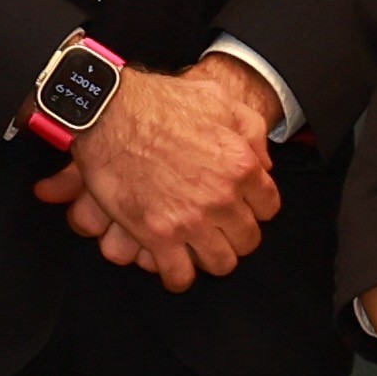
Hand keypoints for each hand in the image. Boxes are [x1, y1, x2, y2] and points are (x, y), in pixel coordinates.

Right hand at [35, 53, 282, 281]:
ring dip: (210, 257)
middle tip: (218, 227)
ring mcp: (190, 221)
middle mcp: (221, 198)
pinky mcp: (156, 236)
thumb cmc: (159, 101)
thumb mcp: (219, 99)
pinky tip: (172, 263)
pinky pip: (179, 276)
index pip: (268, 207)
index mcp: (240, 165)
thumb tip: (263, 163)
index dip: (254, 207)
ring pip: (220, 264)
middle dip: (235, 235)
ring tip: (197, 247)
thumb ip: (250, 130)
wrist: (108, 111)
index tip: (240, 206)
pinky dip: (178, 275)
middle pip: (247, 240)